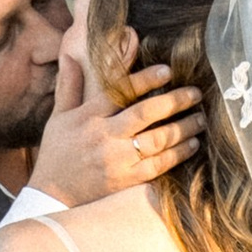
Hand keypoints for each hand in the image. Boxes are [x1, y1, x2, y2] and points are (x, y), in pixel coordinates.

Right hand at [29, 35, 203, 206]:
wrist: (50, 196)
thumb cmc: (56, 153)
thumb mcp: (58, 117)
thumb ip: (69, 85)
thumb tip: (70, 56)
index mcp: (89, 116)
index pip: (120, 91)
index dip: (146, 79)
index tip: (167, 70)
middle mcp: (104, 135)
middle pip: (145, 113)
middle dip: (174, 101)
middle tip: (196, 93)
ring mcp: (116, 159)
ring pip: (157, 139)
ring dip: (183, 127)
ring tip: (200, 118)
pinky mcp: (125, 180)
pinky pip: (158, 164)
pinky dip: (177, 154)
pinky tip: (192, 144)